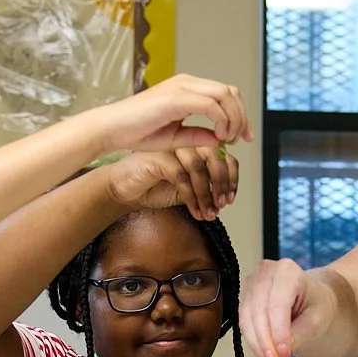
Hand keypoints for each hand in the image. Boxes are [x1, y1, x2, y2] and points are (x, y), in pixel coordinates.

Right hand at [95, 73, 252, 155]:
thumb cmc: (136, 132)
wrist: (111, 129)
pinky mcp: (177, 96)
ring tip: (227, 139)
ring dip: (234, 119)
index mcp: (186, 89)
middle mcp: (186, 83)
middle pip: (230, 91)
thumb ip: (199, 136)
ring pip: (225, 95)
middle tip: (241, 139)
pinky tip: (217, 137)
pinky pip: (211, 105)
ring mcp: (182, 87)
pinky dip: (221, 121)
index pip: (224, 94)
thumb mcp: (176, 137)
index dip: (239, 114)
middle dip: (242, 116)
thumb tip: (221, 140)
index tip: (243, 137)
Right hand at [104, 144, 238, 220]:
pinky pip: (182, 177)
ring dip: (206, 195)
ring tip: (206, 213)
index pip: (224, 156)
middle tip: (220, 205)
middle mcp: (186, 143)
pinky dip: (191, 197)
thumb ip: (206, 188)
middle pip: (216, 158)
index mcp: (196, 147)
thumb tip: (225, 199)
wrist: (125, 190)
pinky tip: (193, 210)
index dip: (232, 178)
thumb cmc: (154, 188)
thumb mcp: (188, 189)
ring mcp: (172, 148)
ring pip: (199, 168)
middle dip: (222, 185)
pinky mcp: (159, 157)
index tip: (230, 199)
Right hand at [240, 258, 336, 356]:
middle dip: (266, 343)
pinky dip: (254, 342)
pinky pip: (243, 323)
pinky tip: (265, 354)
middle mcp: (265, 272)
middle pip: (259, 312)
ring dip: (258, 345)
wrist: (310, 298)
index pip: (277, 305)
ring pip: (247, 320)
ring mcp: (251, 283)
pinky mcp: (244, 297)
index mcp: (287, 271)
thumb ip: (300, 334)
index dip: (278, 333)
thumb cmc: (317, 304)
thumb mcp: (318, 319)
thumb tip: (281, 352)